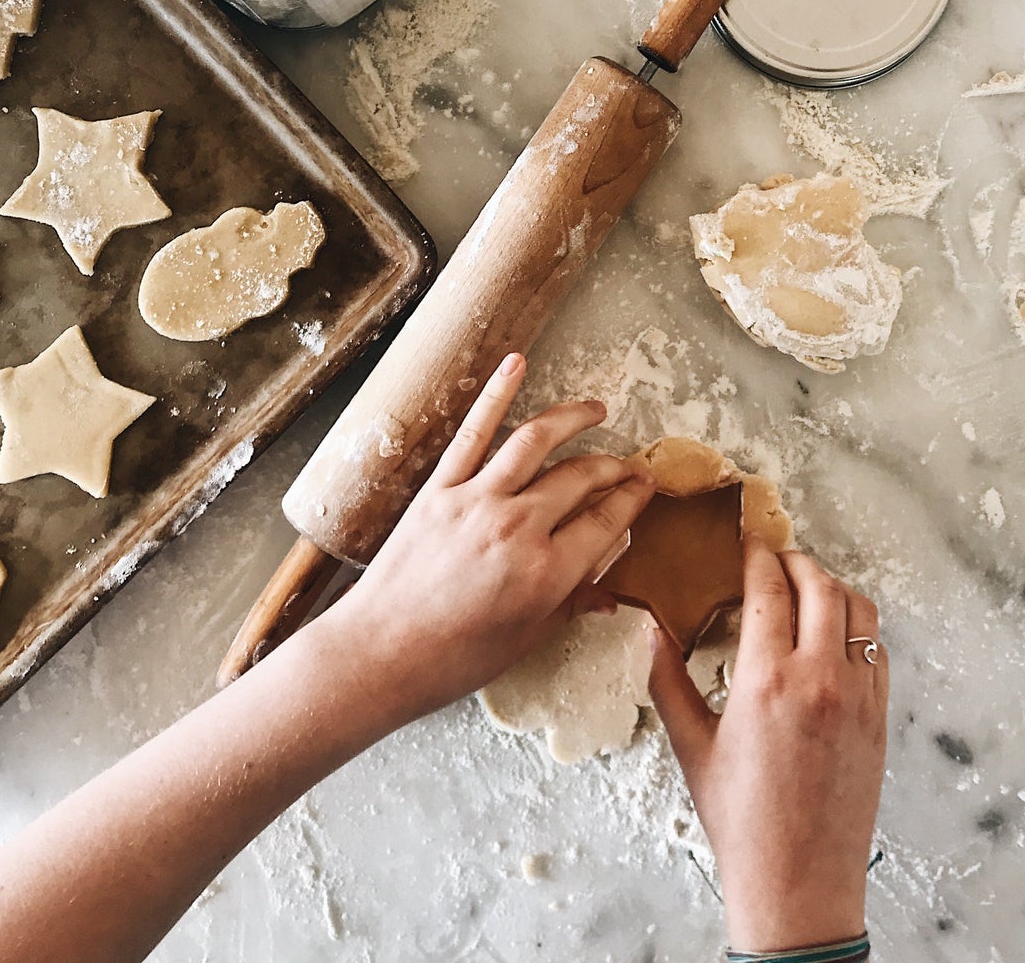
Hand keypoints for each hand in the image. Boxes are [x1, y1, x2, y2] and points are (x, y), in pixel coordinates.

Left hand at [314, 353, 654, 725]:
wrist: (380, 654)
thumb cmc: (451, 659)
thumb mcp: (525, 640)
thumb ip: (569, 606)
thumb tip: (606, 593)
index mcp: (547, 572)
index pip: (606, 521)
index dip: (633, 500)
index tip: (645, 486)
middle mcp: (518, 527)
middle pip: (581, 479)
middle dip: (613, 467)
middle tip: (628, 463)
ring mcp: (477, 500)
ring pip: (537, 441)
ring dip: (573, 418)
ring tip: (595, 411)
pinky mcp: (440, 489)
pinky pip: (474, 433)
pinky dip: (496, 393)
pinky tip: (516, 364)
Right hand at [649, 539, 887, 953]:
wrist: (798, 882)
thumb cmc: (741, 821)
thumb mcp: (691, 746)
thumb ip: (668, 679)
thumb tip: (651, 630)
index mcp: (766, 680)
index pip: (768, 587)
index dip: (756, 554)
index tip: (747, 541)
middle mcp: (818, 679)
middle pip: (819, 584)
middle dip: (795, 560)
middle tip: (774, 557)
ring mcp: (857, 697)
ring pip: (858, 608)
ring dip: (832, 585)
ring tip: (806, 586)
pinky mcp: (879, 718)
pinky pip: (877, 649)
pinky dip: (857, 625)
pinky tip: (834, 632)